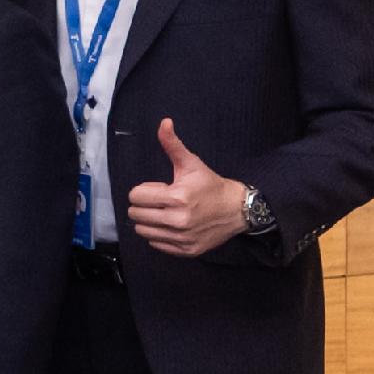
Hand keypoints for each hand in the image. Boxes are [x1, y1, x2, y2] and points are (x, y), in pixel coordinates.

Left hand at [125, 118, 255, 257]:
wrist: (238, 210)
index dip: (144, 190)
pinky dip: (159, 235)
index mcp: (177, 197)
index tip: (160, 188)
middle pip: (135, 215)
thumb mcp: (191, 164)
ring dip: (149, 221)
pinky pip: (156, 244)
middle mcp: (178, 220)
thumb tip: (164, 122)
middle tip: (161, 201)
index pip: (135, 196)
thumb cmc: (210, 185)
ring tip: (165, 213)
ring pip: (143, 231)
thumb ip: (173, 145)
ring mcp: (182, 238)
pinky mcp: (186, 250)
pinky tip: (172, 225)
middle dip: (144, 205)